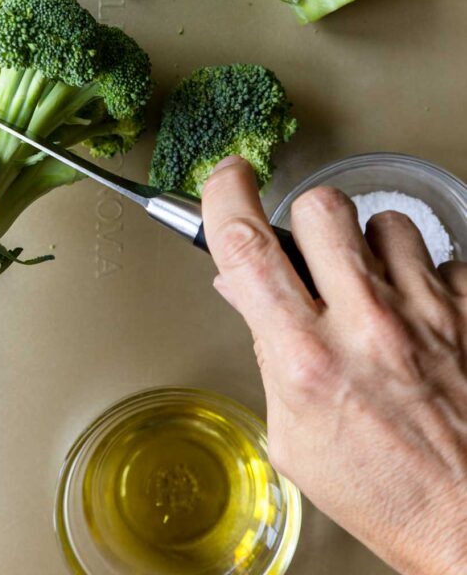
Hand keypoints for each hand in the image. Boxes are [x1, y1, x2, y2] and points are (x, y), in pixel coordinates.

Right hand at [202, 157, 466, 574]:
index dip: (225, 194)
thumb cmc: (387, 493)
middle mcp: (368, 326)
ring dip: (372, 248)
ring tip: (375, 290)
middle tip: (314, 250)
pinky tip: (421, 316)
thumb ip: (268, 351)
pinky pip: (443, 257)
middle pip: (322, 207)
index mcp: (307, 360)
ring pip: (386, 221)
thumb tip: (242, 286)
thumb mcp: (295, 437)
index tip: (227, 176)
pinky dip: (426, 279)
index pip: (248, 246)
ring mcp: (427, 314)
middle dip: (308, 218)